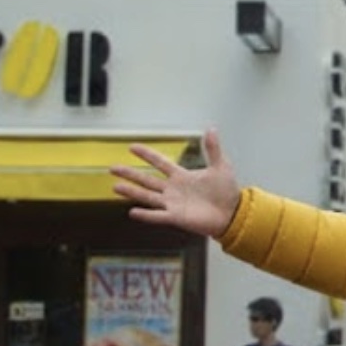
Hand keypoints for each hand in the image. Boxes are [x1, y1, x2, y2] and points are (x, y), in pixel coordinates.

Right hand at [112, 128, 240, 237]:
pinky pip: (157, 216)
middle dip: (130, 173)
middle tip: (112, 167)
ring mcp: (172, 203)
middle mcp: (173, 189)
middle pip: (147, 179)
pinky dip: (146, 215)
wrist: (233, 213)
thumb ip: (213, 149)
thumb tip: (211, 128)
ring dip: (132, 192)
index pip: (160, 162)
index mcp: (182, 176)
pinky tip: (132, 212)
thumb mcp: (220, 166)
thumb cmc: (226, 190)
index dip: (147, 154)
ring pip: (147, 196)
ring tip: (115, 187)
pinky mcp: (176, 217)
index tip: (132, 147)